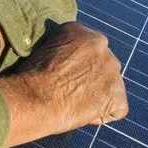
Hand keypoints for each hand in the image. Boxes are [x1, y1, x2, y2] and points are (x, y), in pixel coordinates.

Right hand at [0, 22, 127, 146]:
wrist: (34, 99)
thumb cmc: (29, 79)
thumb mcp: (43, 52)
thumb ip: (63, 53)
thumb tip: (67, 67)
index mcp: (81, 31)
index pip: (87, 49)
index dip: (75, 66)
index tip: (62, 76)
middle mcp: (101, 45)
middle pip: (102, 64)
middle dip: (91, 77)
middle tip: (70, 91)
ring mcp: (112, 70)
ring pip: (110, 85)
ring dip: (98, 94)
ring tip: (73, 105)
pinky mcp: (117, 95)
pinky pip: (116, 109)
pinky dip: (102, 115)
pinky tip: (82, 115)